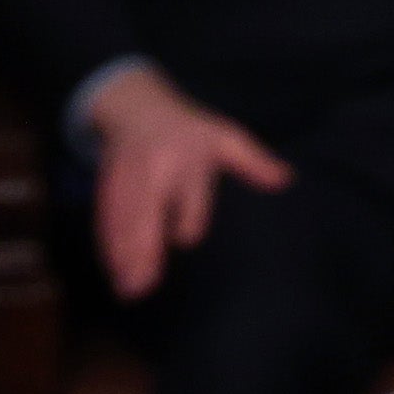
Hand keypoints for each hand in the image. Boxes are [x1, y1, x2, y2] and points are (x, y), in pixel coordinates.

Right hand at [88, 65, 289, 298]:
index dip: (187, 214)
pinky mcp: (109, 181)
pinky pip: (107, 213)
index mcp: (188, 155)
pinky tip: (113, 268)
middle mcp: (155, 165)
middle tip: (144, 284)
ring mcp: (128, 173)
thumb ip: (253, 161)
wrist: (140, 105)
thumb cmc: (192, 131)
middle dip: (144, 244)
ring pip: (124, 214)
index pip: (189, 189)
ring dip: (122, 251)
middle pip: (149, 206)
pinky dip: (108, 241)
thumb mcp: (225, 137)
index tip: (185, 239)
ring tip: (127, 287)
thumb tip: (286, 179)